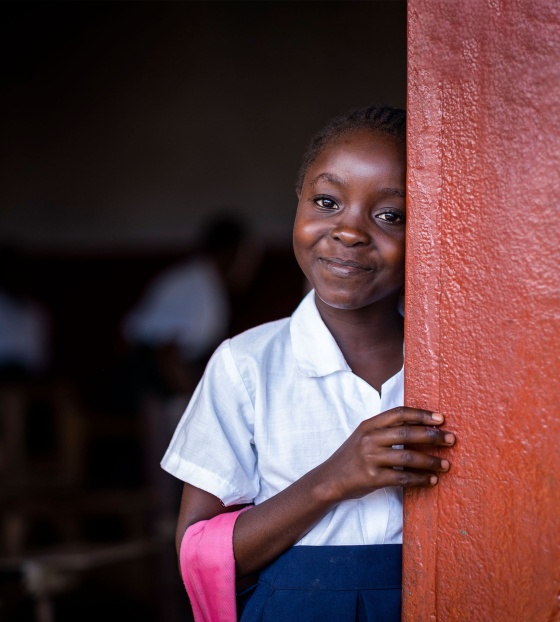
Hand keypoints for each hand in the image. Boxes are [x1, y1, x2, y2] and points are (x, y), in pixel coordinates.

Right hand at [316, 407, 454, 502]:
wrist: (330, 479)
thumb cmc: (352, 456)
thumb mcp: (364, 436)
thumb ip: (385, 430)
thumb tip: (420, 426)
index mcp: (369, 425)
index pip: (399, 414)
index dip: (422, 415)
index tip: (441, 419)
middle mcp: (369, 439)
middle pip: (407, 434)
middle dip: (433, 436)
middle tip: (451, 439)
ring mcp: (370, 458)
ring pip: (408, 457)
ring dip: (431, 461)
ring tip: (446, 464)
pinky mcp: (373, 477)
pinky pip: (402, 477)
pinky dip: (420, 479)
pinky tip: (431, 480)